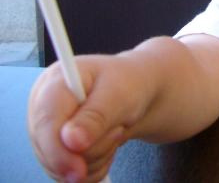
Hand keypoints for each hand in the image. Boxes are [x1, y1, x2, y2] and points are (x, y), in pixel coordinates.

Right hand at [28, 55, 150, 181]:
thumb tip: (71, 141)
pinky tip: (107, 146)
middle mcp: (43, 107)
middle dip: (91, 149)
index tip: (78, 170)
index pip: (45, 122)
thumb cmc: (129, 84)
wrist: (138, 91)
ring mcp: (47, 130)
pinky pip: (67, 175)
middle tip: (118, 129)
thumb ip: (96, 116)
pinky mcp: (55, 149)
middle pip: (51, 148)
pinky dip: (92, 167)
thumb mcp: (120, 94)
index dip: (58, 150)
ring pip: (60, 166)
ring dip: (95, 157)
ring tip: (114, 131)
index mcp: (55, 83)